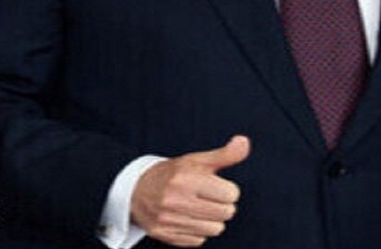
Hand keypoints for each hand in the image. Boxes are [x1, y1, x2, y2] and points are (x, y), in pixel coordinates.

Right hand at [130, 135, 250, 246]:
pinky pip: (198, 241)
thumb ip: (224, 154)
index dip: (227, 189)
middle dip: (222, 205)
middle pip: (226, 213)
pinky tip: (187, 218)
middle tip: (209, 197)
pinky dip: (197, 231)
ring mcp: (168, 219)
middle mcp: (175, 200)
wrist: (136, 190)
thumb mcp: (197, 160)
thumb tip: (244, 142)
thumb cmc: (173, 174)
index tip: (216, 185)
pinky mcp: (164, 235)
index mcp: (186, 178)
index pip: (231, 194)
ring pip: (215, 229)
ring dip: (212, 220)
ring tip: (199, 208)